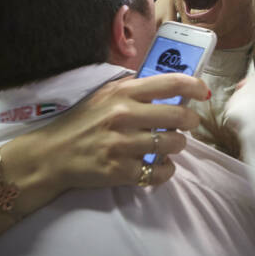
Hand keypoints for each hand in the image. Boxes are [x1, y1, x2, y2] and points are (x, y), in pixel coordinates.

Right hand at [12, 73, 205, 192]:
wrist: (51, 155)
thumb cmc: (81, 122)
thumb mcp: (103, 95)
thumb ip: (133, 89)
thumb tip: (168, 84)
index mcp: (122, 93)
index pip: (169, 83)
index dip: (194, 86)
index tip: (203, 92)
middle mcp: (124, 116)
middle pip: (178, 117)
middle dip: (191, 121)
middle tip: (188, 124)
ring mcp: (123, 145)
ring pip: (173, 145)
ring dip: (178, 146)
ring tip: (169, 144)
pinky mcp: (121, 171)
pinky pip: (160, 172)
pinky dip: (166, 170)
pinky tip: (159, 165)